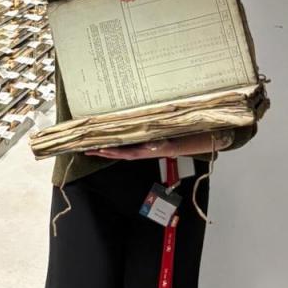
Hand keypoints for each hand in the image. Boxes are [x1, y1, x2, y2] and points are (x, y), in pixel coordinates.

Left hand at [88, 132, 232, 160]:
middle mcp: (148, 150)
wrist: (198, 140)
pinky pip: (129, 146)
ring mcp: (146, 148)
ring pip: (123, 150)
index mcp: (154, 148)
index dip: (116, 151)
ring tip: (91, 147)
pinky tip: (107, 141)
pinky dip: (117, 144)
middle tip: (88, 149)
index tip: (102, 149)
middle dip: (105, 151)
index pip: (131, 152)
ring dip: (108, 149)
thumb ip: (168, 140)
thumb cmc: (189, 136)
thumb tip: (155, 144)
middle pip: (123, 152)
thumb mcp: (180, 135)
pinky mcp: (145, 144)